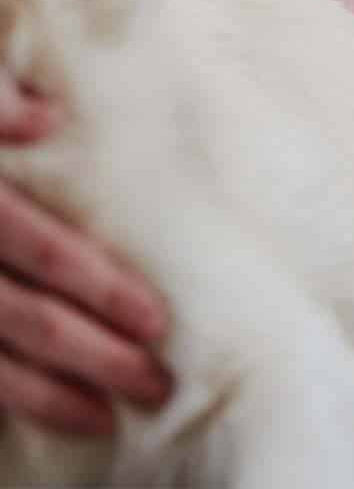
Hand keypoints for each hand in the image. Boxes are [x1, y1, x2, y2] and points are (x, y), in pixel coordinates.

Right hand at [0, 73, 170, 436]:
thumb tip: (46, 120)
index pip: (37, 249)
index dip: (96, 286)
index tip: (156, 321)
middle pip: (21, 316)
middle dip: (91, 354)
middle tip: (155, 383)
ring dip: (47, 394)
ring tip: (107, 416)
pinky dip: (8, 400)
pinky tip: (53, 413)